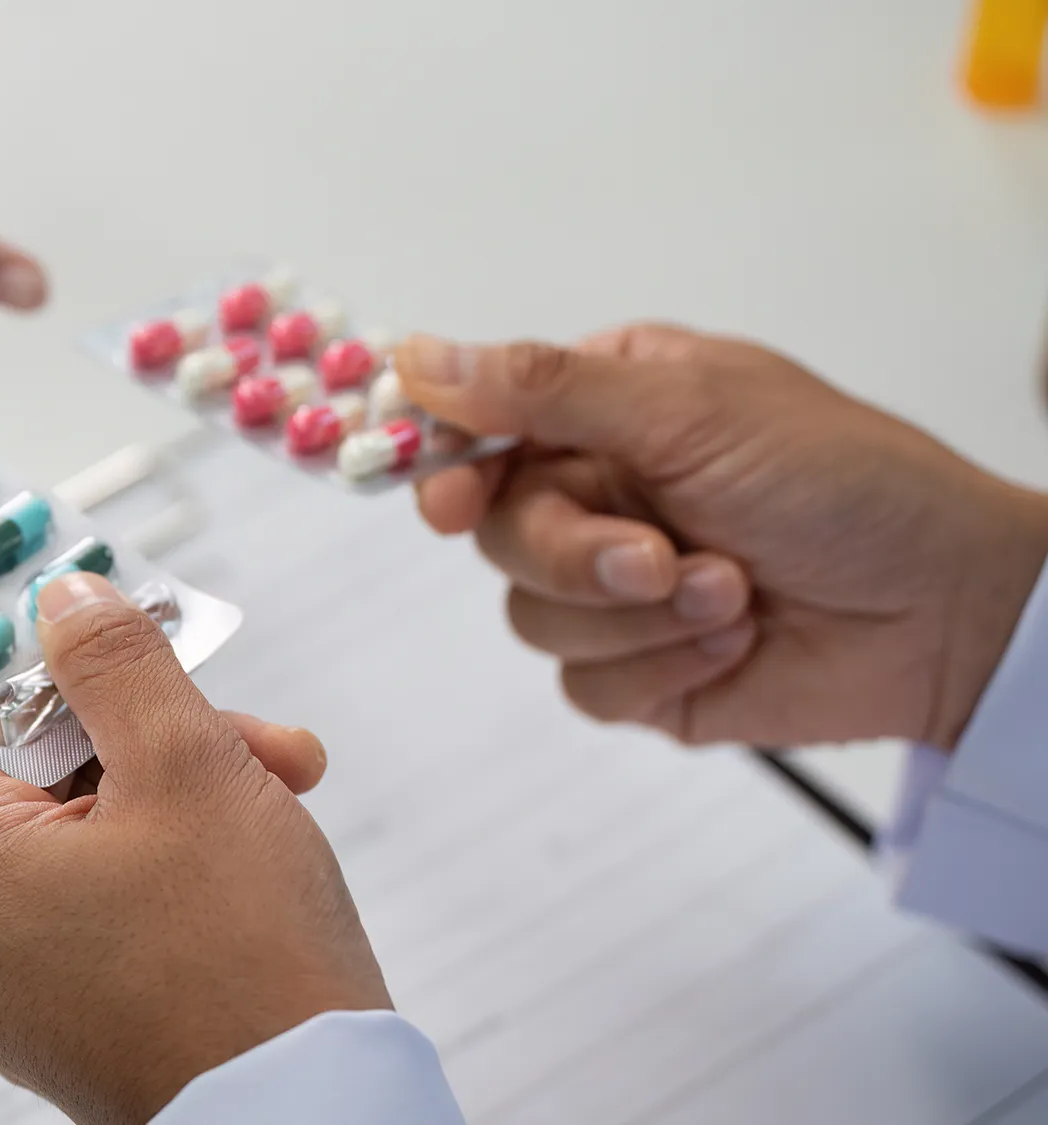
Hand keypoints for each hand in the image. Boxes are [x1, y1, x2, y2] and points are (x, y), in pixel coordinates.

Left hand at [0, 574, 388, 1124]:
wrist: (311, 1115)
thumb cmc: (245, 968)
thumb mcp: (186, 765)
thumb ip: (114, 664)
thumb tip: (65, 600)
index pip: (25, 727)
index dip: (125, 699)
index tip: (189, 682)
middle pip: (67, 788)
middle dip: (179, 758)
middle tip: (270, 755)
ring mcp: (2, 1002)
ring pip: (96, 848)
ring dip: (194, 811)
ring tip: (283, 808)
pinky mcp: (59, 1032)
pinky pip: (105, 917)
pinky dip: (175, 884)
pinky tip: (252, 873)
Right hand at [400, 324, 1047, 748]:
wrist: (948, 611)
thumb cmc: (845, 483)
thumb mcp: (691, 409)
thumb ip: (543, 389)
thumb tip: (412, 357)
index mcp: (608, 408)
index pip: (481, 427)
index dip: (450, 466)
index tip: (451, 500)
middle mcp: (603, 492)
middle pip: (498, 534)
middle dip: (577, 555)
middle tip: (658, 555)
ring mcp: (617, 588)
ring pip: (533, 615)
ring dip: (635, 614)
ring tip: (732, 593)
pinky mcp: (642, 670)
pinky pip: (585, 684)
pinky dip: (660, 666)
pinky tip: (736, 637)